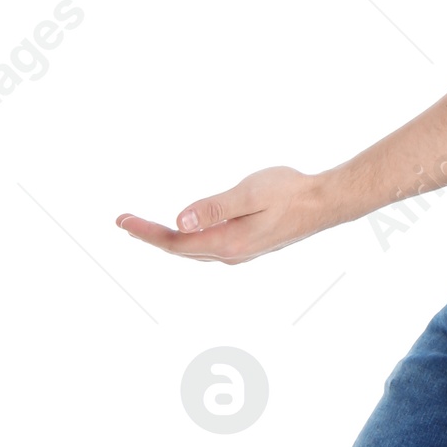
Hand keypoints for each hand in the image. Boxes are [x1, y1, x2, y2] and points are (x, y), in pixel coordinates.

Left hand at [117, 167, 330, 266]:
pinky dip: (186, 240)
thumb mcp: (249, 194)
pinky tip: (182, 232)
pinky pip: (205, 248)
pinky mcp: (246, 245)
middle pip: (179, 249)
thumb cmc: (289, 193)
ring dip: (166, 239)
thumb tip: (179, 220)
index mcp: (227, 243)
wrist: (323, 203)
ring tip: (143, 228)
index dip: (146, 233)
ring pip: (192, 250)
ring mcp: (239, 252)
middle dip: (149, 236)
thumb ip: (213, 208)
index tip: (122, 221)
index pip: (175, 242)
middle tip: (124, 221)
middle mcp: (230, 254)